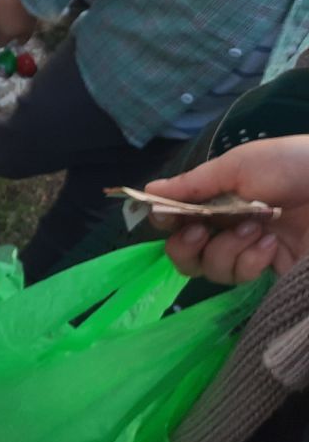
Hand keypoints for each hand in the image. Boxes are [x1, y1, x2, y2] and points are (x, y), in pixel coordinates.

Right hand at [0, 0, 37, 45]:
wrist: (27, 0)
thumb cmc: (28, 18)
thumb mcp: (28, 32)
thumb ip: (22, 40)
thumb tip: (18, 43)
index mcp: (4, 35)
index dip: (3, 42)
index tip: (8, 39)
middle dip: (1, 31)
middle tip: (9, 26)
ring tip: (9, 14)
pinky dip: (0, 10)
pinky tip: (8, 6)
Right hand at [147, 135, 308, 283]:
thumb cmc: (294, 165)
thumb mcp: (240, 165)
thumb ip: (194, 183)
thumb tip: (148, 191)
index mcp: (220, 196)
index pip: (177, 217)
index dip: (165, 220)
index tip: (165, 216)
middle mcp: (229, 226)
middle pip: (186, 253)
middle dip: (184, 246)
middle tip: (197, 232)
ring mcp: (251, 250)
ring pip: (211, 268)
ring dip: (225, 249)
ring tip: (254, 229)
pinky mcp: (273, 271)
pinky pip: (240, 277)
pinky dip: (249, 260)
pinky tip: (270, 244)